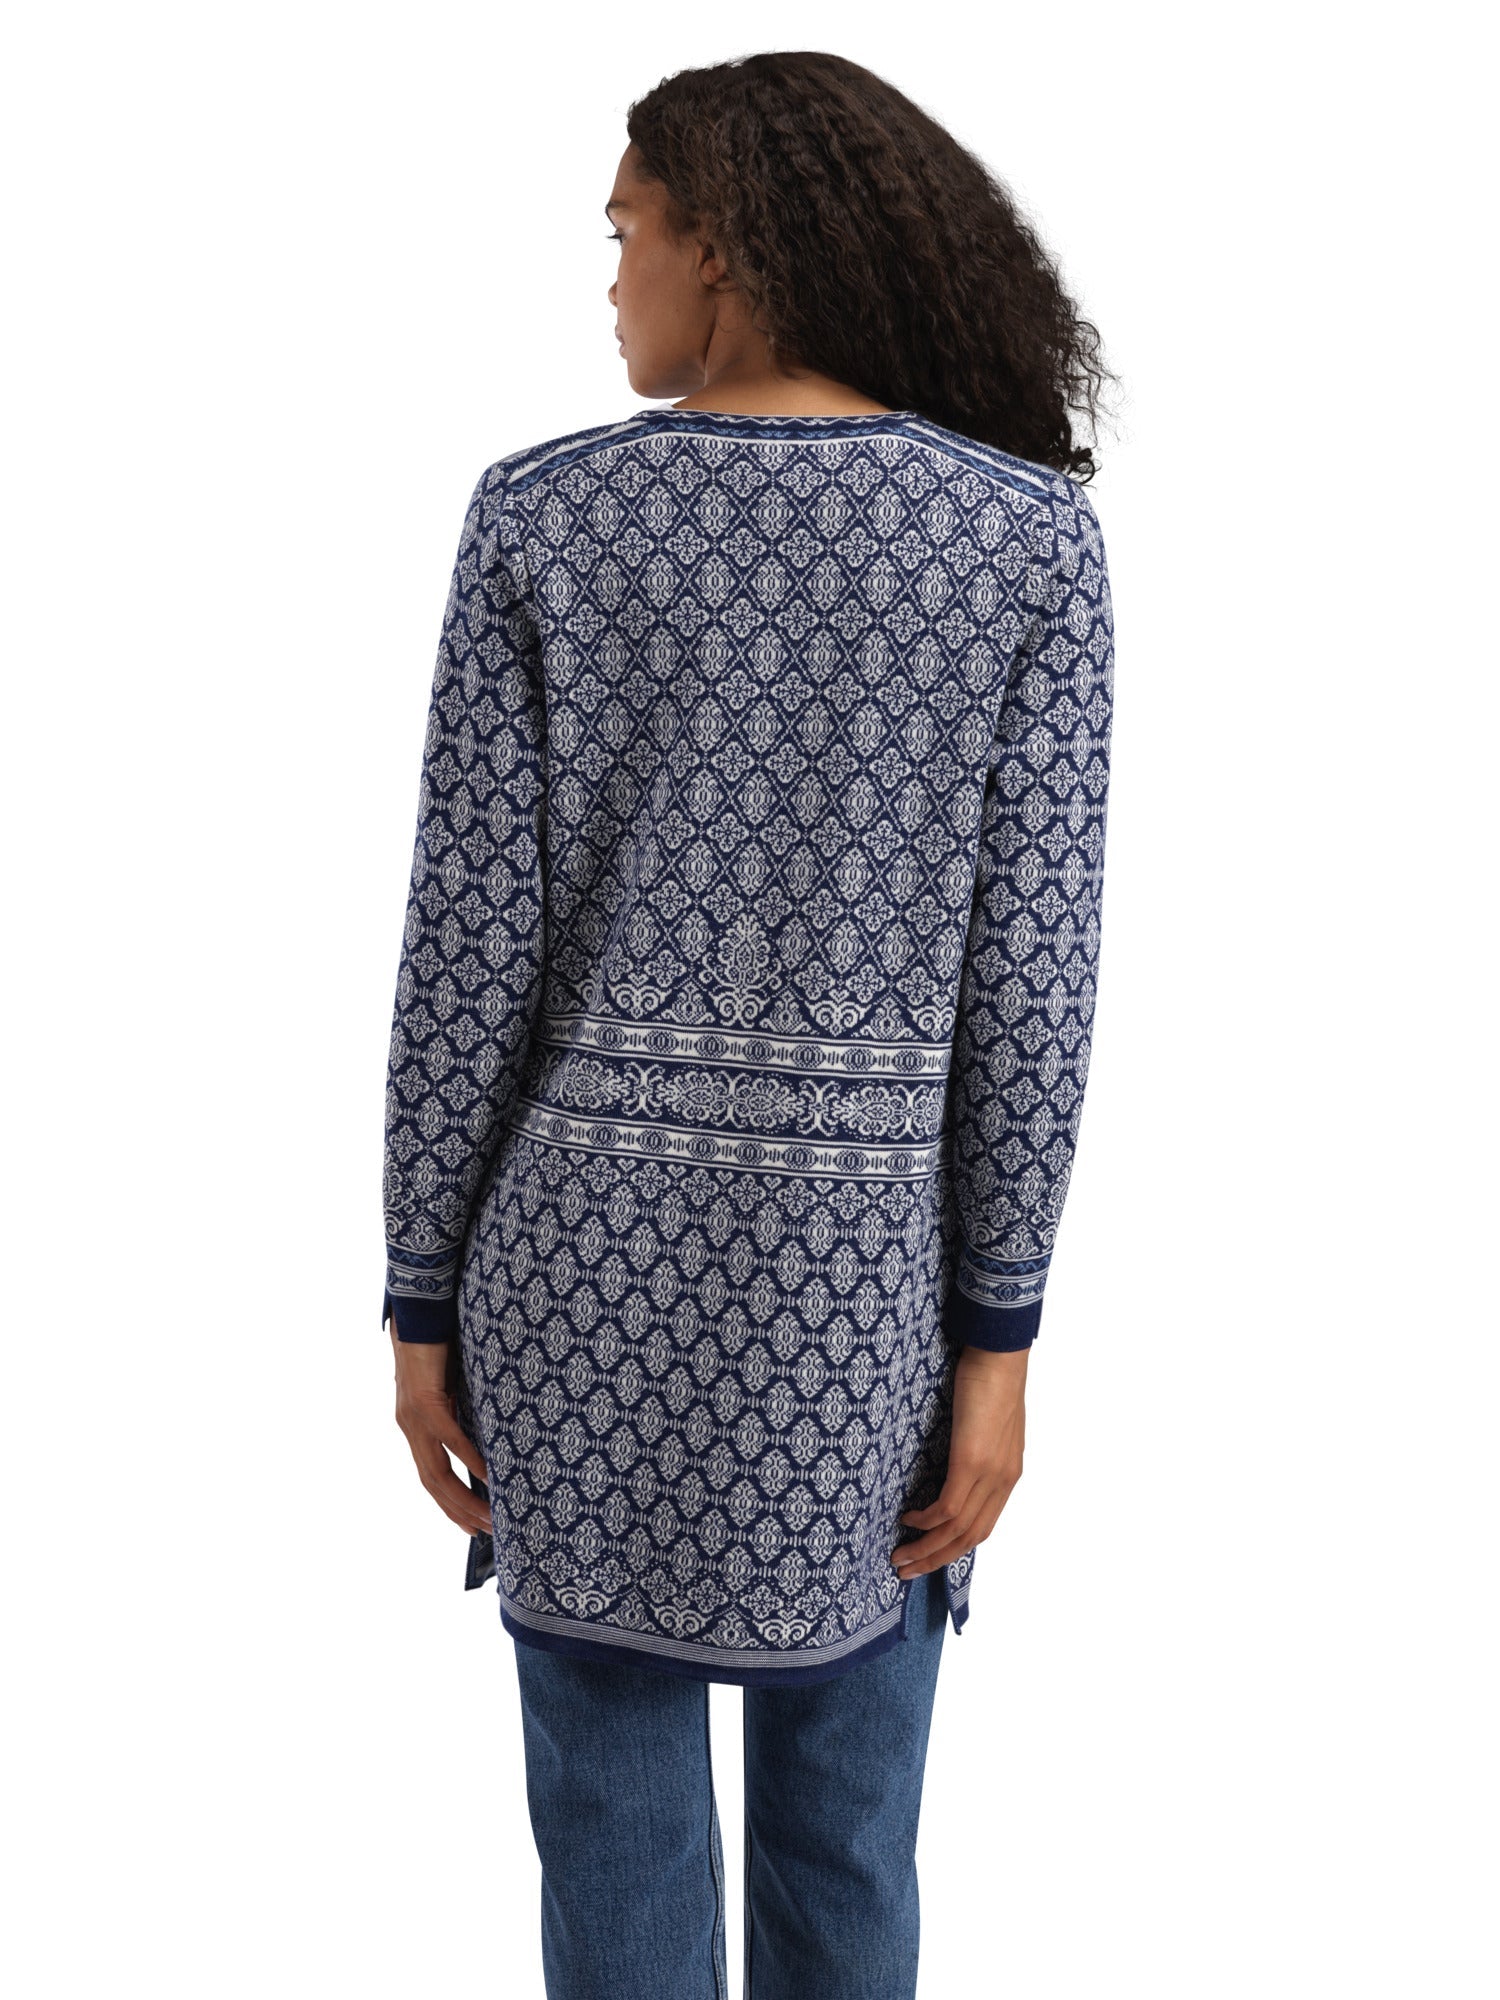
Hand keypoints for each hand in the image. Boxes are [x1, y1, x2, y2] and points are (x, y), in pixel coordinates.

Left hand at [390, 1325, 492, 1537]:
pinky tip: (486, 1476)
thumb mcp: (450, 1386)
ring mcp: (413, 1417)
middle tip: (485, 1533)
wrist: (417, 1313)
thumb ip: (460, 1408)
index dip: (448, 1504)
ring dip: (462, 1498)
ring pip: (436, 1470)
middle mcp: (409, 1427)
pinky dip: (467, 1459)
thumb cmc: (437, 1344)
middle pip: (432, 1483)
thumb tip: (487, 1426)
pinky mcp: (423, 1401)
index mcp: (414, 1426)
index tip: (470, 1526)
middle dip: (458, 1511)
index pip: (430, 1477)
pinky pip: (448, 1437)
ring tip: (488, 1516)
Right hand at [893, 1344, 1027, 1577]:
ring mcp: (988, 1474)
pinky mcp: (971, 1462)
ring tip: (899, 1556)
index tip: (929, 1557)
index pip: (982, 1526)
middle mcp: (1002, 1482)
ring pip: (956, 1530)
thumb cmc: (990, 1380)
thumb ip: (977, 1451)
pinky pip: (946, 1507)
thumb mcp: (989, 1426)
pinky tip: (908, 1520)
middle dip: (936, 1560)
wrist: (999, 1355)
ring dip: (926, 1549)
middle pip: (970, 1538)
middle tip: (906, 1570)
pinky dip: (926, 1521)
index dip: (954, 1547)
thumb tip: (951, 1464)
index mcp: (1008, 1475)